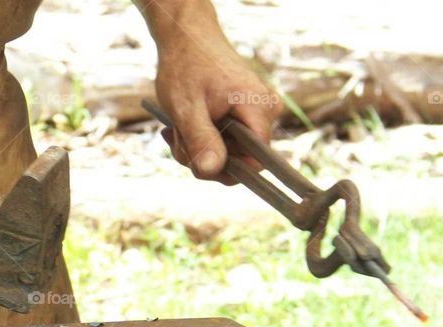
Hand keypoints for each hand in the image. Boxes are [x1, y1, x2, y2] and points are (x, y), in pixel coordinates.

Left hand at [154, 28, 281, 182]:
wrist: (186, 39)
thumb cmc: (186, 66)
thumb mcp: (187, 107)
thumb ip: (201, 139)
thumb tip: (212, 171)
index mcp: (259, 109)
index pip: (256, 161)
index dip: (227, 171)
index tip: (196, 161)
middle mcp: (266, 112)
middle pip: (239, 161)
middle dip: (203, 158)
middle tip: (176, 139)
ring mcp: (256, 114)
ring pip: (228, 154)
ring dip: (197, 149)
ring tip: (176, 128)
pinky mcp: (245, 115)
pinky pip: (225, 142)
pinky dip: (199, 139)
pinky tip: (179, 127)